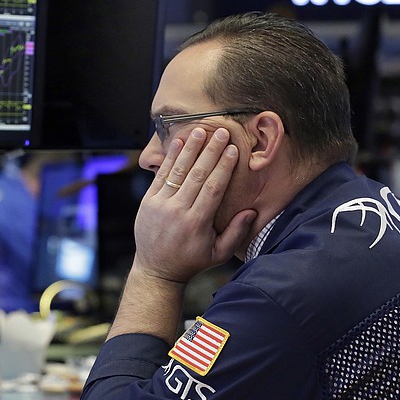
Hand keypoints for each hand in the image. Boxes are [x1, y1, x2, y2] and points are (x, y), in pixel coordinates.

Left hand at [133, 127, 256, 283]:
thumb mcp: (218, 254)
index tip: (232, 150)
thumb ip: (236, 233)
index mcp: (196, 223)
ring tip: (200, 130)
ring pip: (177, 170)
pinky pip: (161, 175)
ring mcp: (160, 204)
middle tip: (220, 132)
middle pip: (196, 174)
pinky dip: (170, 157)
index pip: (212, 188)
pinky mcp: (148, 201)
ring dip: (189, 148)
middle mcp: (177, 211)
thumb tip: (251, 211)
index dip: (223, 167)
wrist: (156, 269)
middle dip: (210, 151)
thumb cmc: (192, 261)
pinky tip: (178, 142)